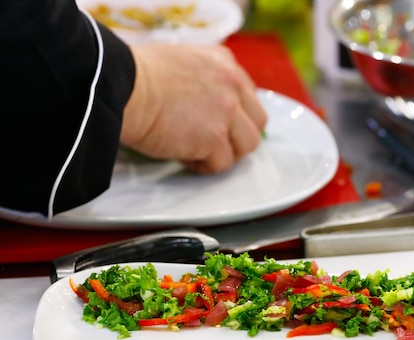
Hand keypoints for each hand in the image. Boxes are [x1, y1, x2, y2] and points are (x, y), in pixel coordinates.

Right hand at [120, 43, 266, 173]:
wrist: (120, 87)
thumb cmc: (137, 77)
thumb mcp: (184, 62)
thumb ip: (207, 80)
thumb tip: (212, 108)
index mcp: (225, 63)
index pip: (249, 97)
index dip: (237, 117)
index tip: (221, 126)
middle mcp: (232, 85)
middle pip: (257, 123)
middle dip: (238, 137)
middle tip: (215, 143)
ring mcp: (226, 111)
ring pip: (246, 145)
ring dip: (225, 153)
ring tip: (199, 151)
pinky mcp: (213, 138)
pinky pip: (222, 164)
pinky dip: (204, 166)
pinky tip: (184, 156)